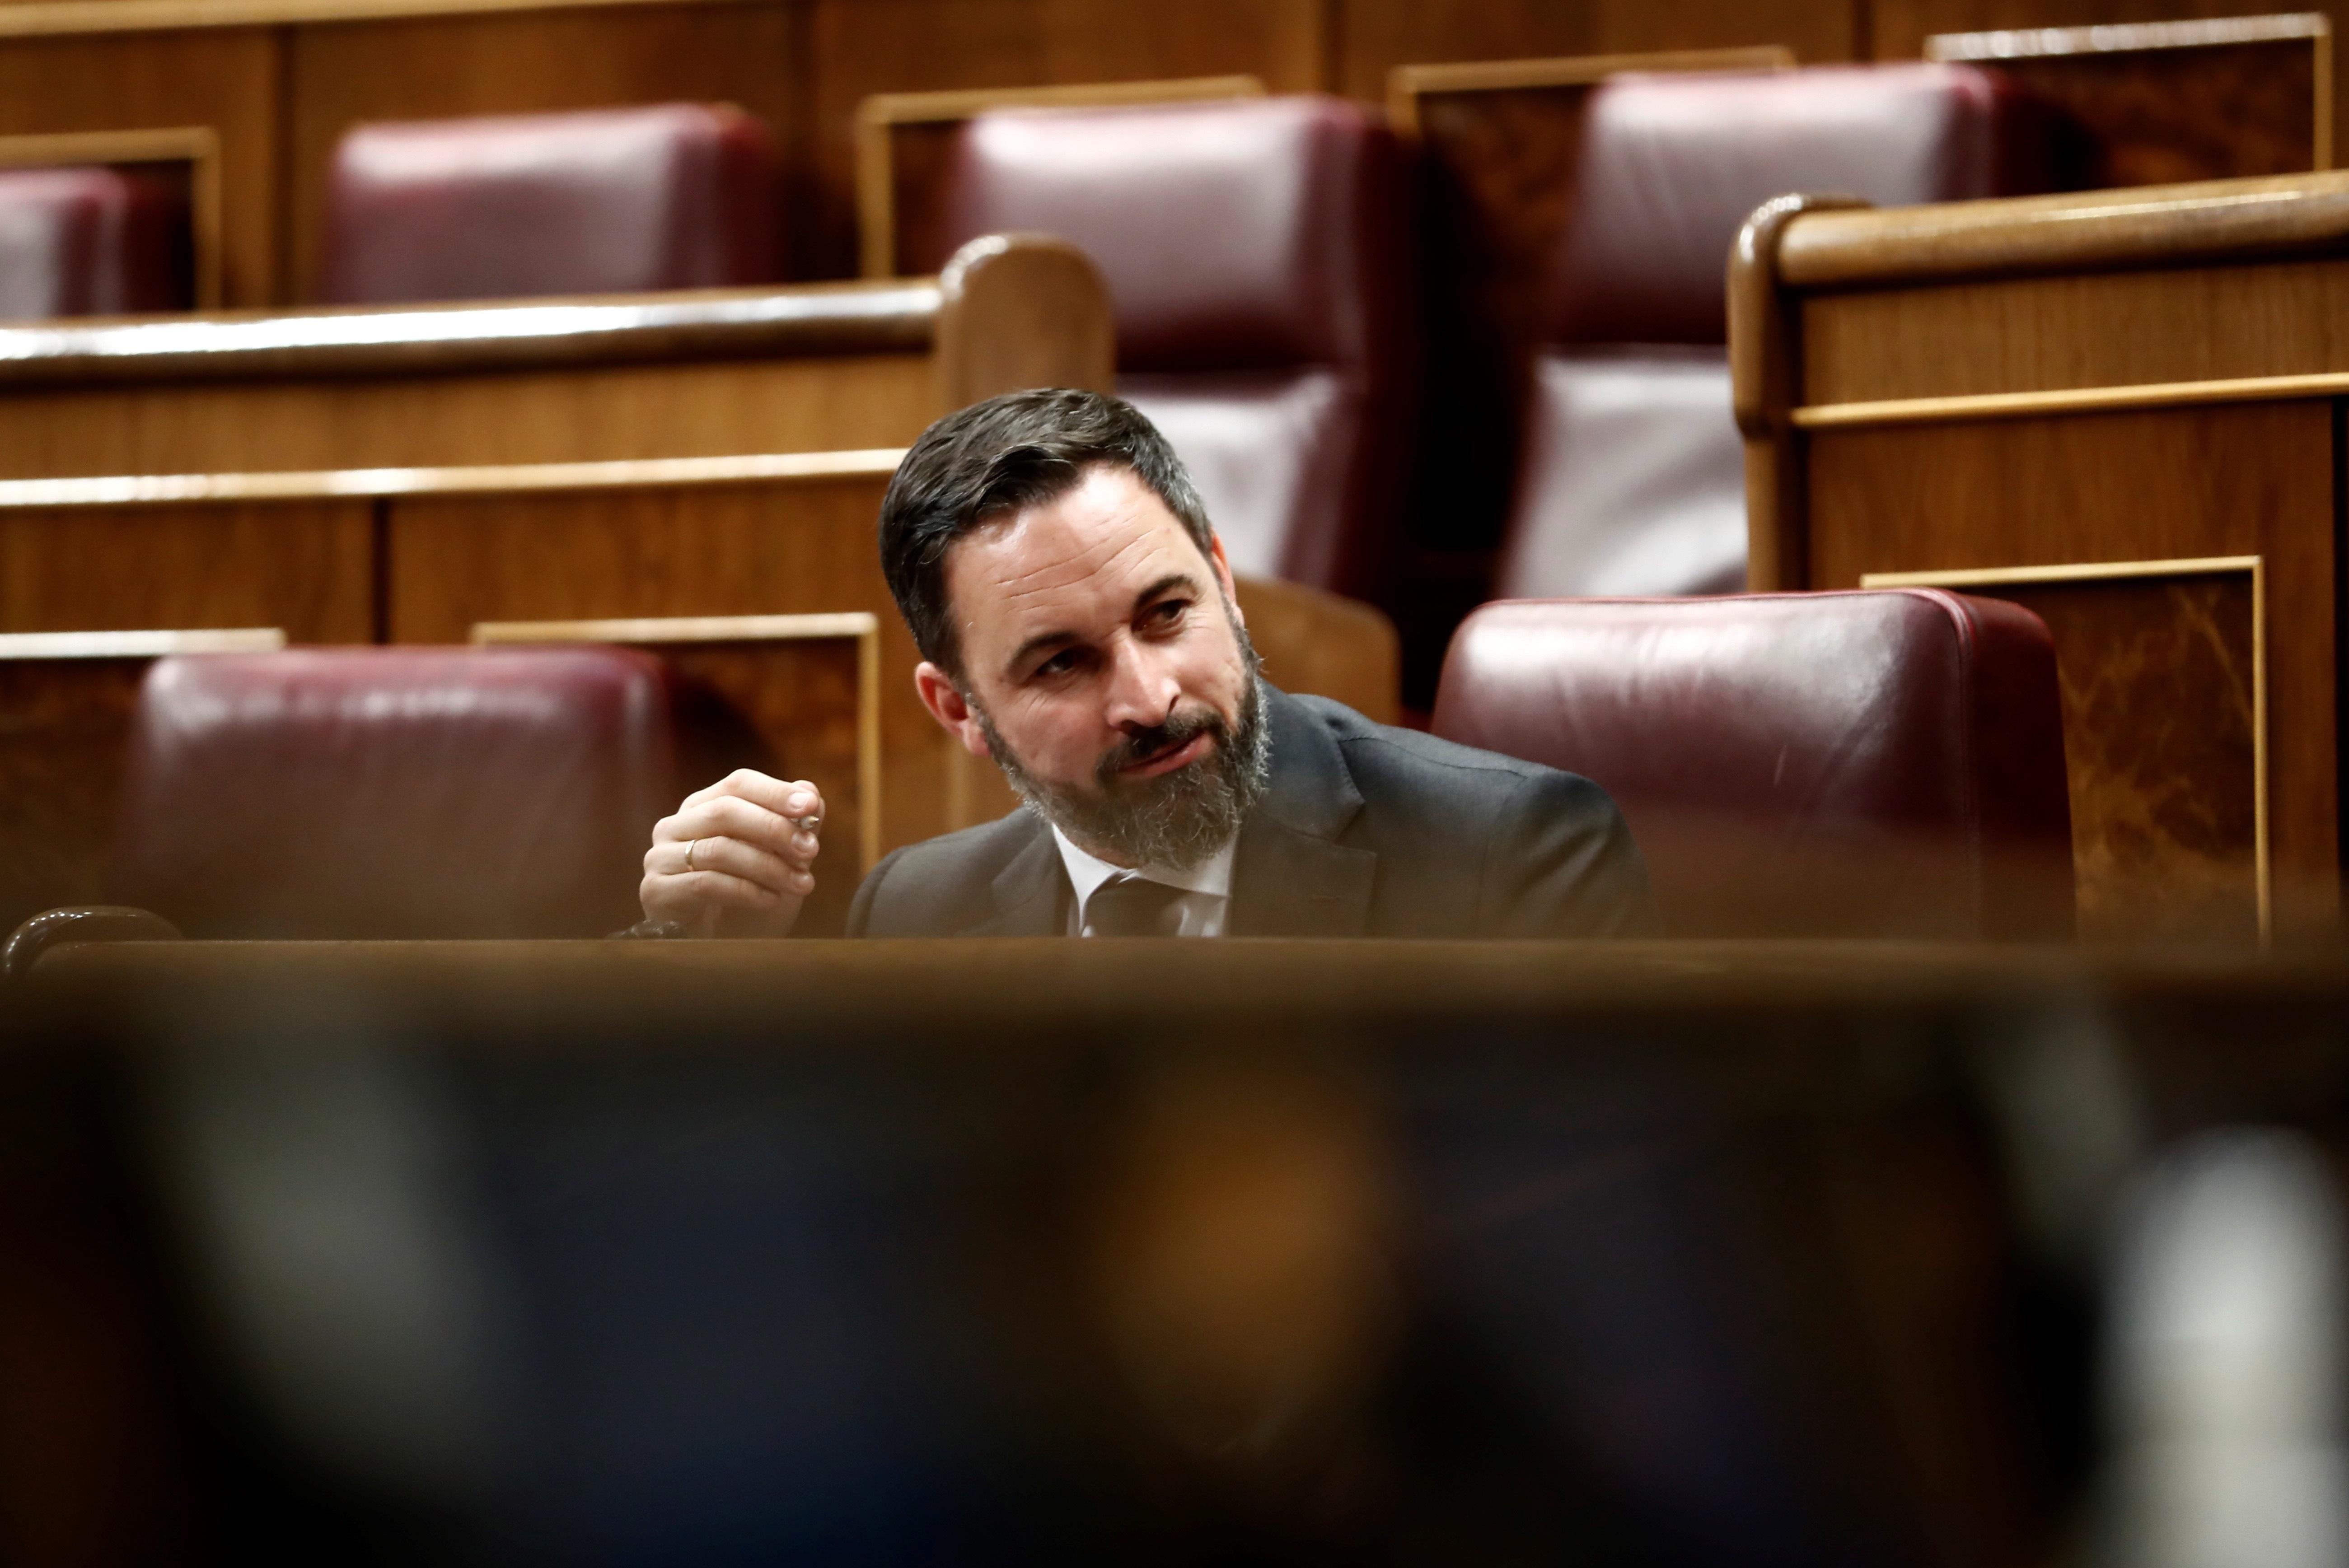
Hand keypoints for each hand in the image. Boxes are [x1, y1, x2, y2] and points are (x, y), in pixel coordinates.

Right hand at [640, 771, 824, 936]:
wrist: (724, 948)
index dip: (775, 792)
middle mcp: (675, 825)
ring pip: (718, 849)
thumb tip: (811, 790)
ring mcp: (660, 857)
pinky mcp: (655, 891)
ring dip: (768, 866)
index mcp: (704, 806)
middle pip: (726, 811)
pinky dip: (745, 891)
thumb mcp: (782, 860)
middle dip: (774, 829)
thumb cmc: (752, 898)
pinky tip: (772, 901)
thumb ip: (794, 825)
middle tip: (811, 850)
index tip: (811, 806)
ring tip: (803, 884)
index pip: (738, 784)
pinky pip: (704, 884)